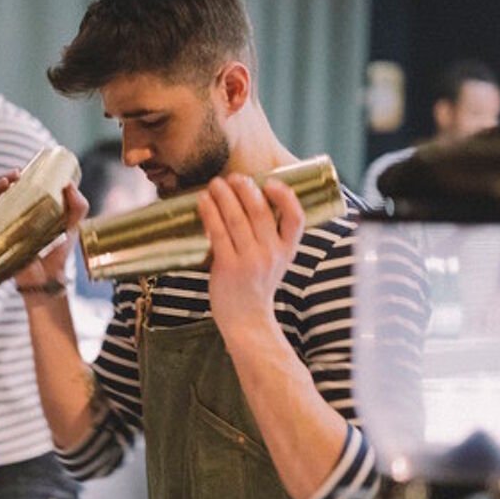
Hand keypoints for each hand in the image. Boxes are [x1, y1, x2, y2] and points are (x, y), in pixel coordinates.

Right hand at [0, 170, 88, 287]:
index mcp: (32, 207)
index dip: (16, 176)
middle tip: (11, 178)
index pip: (20, 186)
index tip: (20, 171)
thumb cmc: (60, 251)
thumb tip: (69, 185)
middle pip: (4, 192)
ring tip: (2, 186)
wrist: (48, 277)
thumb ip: (78, 206)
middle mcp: (15, 214)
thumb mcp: (73, 225)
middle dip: (4, 180)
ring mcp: (4, 226)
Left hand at [197, 174, 304, 335]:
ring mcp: (250, 261)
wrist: (246, 321)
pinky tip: (203, 202)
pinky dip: (210, 212)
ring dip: (223, 195)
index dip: (286, 196)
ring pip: (236, 218)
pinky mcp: (228, 267)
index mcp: (287, 250)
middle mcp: (272, 254)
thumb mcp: (274, 262)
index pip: (296, 218)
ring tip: (214, 184)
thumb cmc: (256, 287)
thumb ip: (270, 237)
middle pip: (260, 211)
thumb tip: (251, 201)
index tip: (271, 182)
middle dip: (244, 188)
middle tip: (232, 177)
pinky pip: (218, 232)